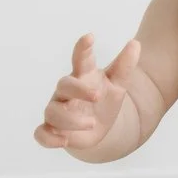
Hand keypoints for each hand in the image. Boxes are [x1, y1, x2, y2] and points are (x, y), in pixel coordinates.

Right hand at [34, 33, 140, 149]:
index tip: (90, 37)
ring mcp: (57, 110)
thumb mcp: (117, 84)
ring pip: (52, 112)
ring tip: (92, 124)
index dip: (83, 48)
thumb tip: (136, 43)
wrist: (96, 128)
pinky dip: (49, 138)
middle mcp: (66, 92)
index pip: (81, 59)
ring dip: (71, 119)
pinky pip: (41, 134)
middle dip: (79, 90)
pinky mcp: (52, 129)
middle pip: (64, 85)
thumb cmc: (103, 100)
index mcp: (83, 77)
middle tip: (97, 96)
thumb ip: (125, 65)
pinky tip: (64, 140)